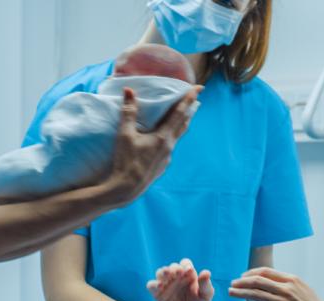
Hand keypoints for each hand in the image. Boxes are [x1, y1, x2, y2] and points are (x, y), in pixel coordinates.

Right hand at [108, 86, 201, 205]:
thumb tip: (129, 91)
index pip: (179, 114)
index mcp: (163, 138)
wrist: (126, 189)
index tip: (198, 89)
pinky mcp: (162, 166)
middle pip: (183, 124)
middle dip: (189, 110)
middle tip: (196, 100)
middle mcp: (169, 147)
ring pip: (177, 136)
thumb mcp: (125, 135)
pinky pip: (170, 147)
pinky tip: (165, 138)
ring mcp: (167, 158)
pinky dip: (171, 137)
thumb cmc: (125, 161)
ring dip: (181, 124)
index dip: (188, 100)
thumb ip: (129, 112)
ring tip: (185, 116)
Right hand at [147, 259, 212, 300]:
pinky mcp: (157, 294)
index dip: (185, 265)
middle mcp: (176, 277)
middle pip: (172, 267)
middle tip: (178, 273)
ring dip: (163, 272)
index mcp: (188, 275)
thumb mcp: (206, 296)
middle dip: (175, 268)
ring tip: (167, 274)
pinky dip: (153, 284)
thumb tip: (206, 272)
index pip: (185, 264)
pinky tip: (159, 286)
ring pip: (160, 273)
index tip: (189, 271)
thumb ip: (206, 285)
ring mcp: (166, 285)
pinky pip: (151, 286)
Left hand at [229, 267, 323, 300]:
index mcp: (292, 279)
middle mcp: (286, 289)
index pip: (265, 272)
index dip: (250, 273)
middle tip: (232, 284)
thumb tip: (269, 279)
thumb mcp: (303, 289)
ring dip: (239, 293)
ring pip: (254, 294)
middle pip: (256, 281)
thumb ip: (287, 283)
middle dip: (241, 282)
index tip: (242, 277)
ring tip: (230, 293)